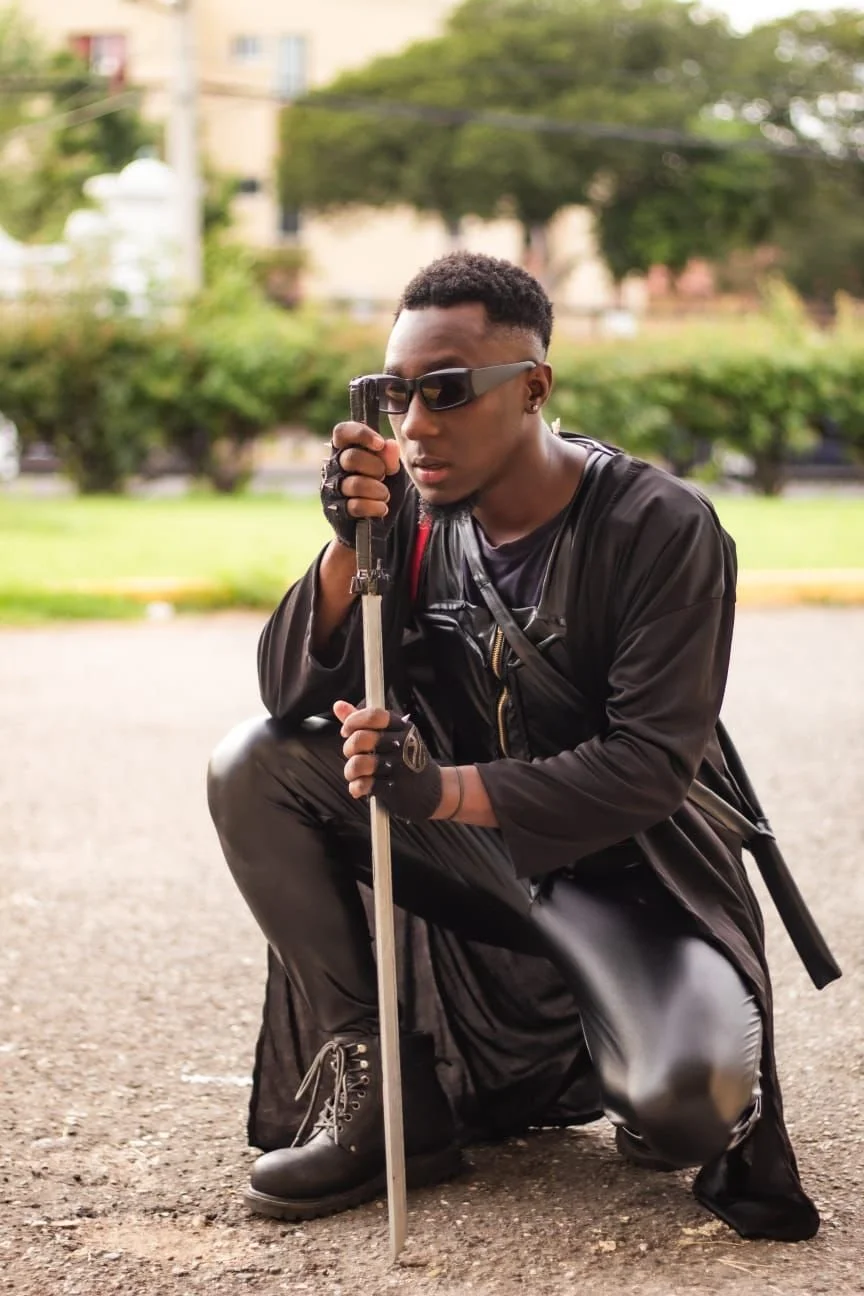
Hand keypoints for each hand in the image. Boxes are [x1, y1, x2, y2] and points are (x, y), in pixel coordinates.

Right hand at [321, 422, 406, 548]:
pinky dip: (375, 507)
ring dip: (378, 490)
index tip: (379, 444)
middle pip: (351, 457)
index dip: (360, 434)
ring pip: (355, 484)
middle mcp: (334, 467)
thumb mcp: (392, 473)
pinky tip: (382, 508)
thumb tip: (389, 445)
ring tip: (385, 495)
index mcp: (346, 450)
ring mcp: (332, 489)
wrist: (375, 525)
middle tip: (384, 475)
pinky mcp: (336, 510)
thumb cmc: (380, 490)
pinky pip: (356, 505)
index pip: (342, 432)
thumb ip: (390, 459)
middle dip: (376, 467)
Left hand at [334, 701, 442, 819]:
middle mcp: (401, 744)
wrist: (433, 789)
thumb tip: (338, 706)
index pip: (373, 715)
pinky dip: (357, 787)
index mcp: (401, 727)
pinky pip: (363, 784)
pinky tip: (362, 786)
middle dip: (349, 748)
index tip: (346, 731)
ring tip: (355, 773)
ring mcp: (399, 766)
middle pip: (361, 738)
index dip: (353, 722)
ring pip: (358, 763)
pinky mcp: (394, 788)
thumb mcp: (392, 734)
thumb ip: (363, 720)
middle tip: (352, 754)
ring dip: (350, 770)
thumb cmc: (406, 758)